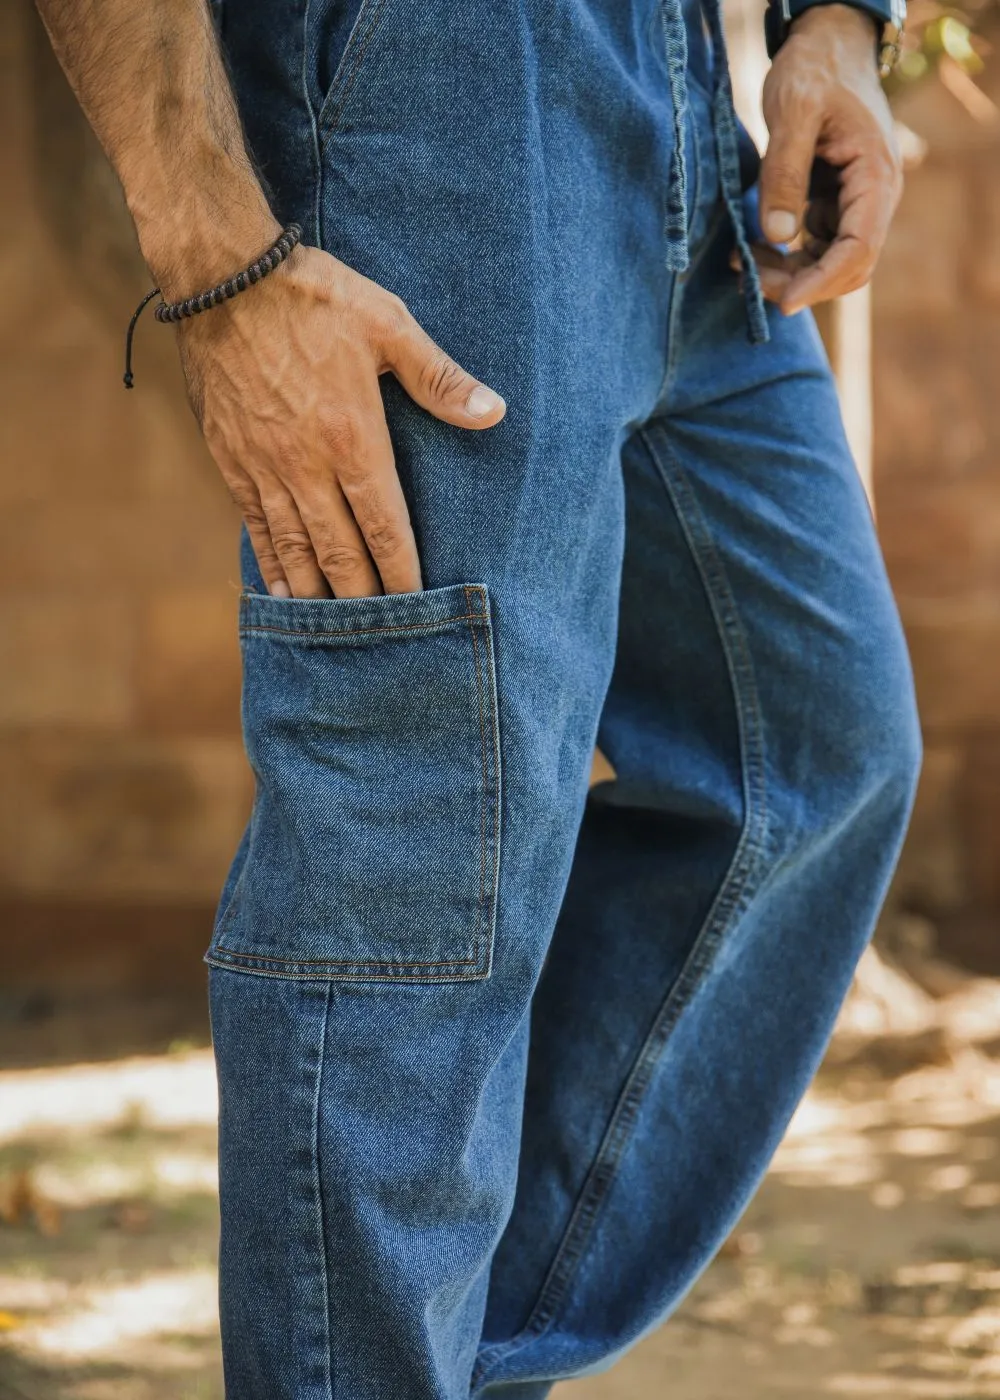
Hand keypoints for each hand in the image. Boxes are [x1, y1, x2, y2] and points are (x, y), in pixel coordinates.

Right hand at [173, 232, 505, 598]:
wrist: (223, 279)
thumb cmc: (315, 297)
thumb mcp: (389, 325)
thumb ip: (440, 379)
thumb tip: (494, 412)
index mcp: (353, 439)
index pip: (384, 527)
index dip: (402, 573)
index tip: (418, 606)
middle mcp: (308, 466)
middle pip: (341, 553)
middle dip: (363, 599)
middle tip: (382, 638)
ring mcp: (266, 467)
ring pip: (295, 550)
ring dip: (317, 594)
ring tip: (335, 631)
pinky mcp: (232, 460)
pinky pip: (255, 526)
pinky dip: (270, 564)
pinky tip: (282, 591)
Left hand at [739, 3, 901, 314]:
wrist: (827, 46)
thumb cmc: (814, 70)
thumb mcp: (793, 111)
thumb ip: (784, 172)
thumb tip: (778, 235)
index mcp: (876, 175)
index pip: (859, 248)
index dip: (822, 281)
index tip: (784, 302)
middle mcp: (874, 197)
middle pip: (848, 266)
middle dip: (800, 282)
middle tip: (749, 278)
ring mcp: (855, 204)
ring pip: (829, 263)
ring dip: (789, 274)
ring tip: (742, 263)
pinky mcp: (834, 206)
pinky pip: (815, 247)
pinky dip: (785, 259)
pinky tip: (752, 251)